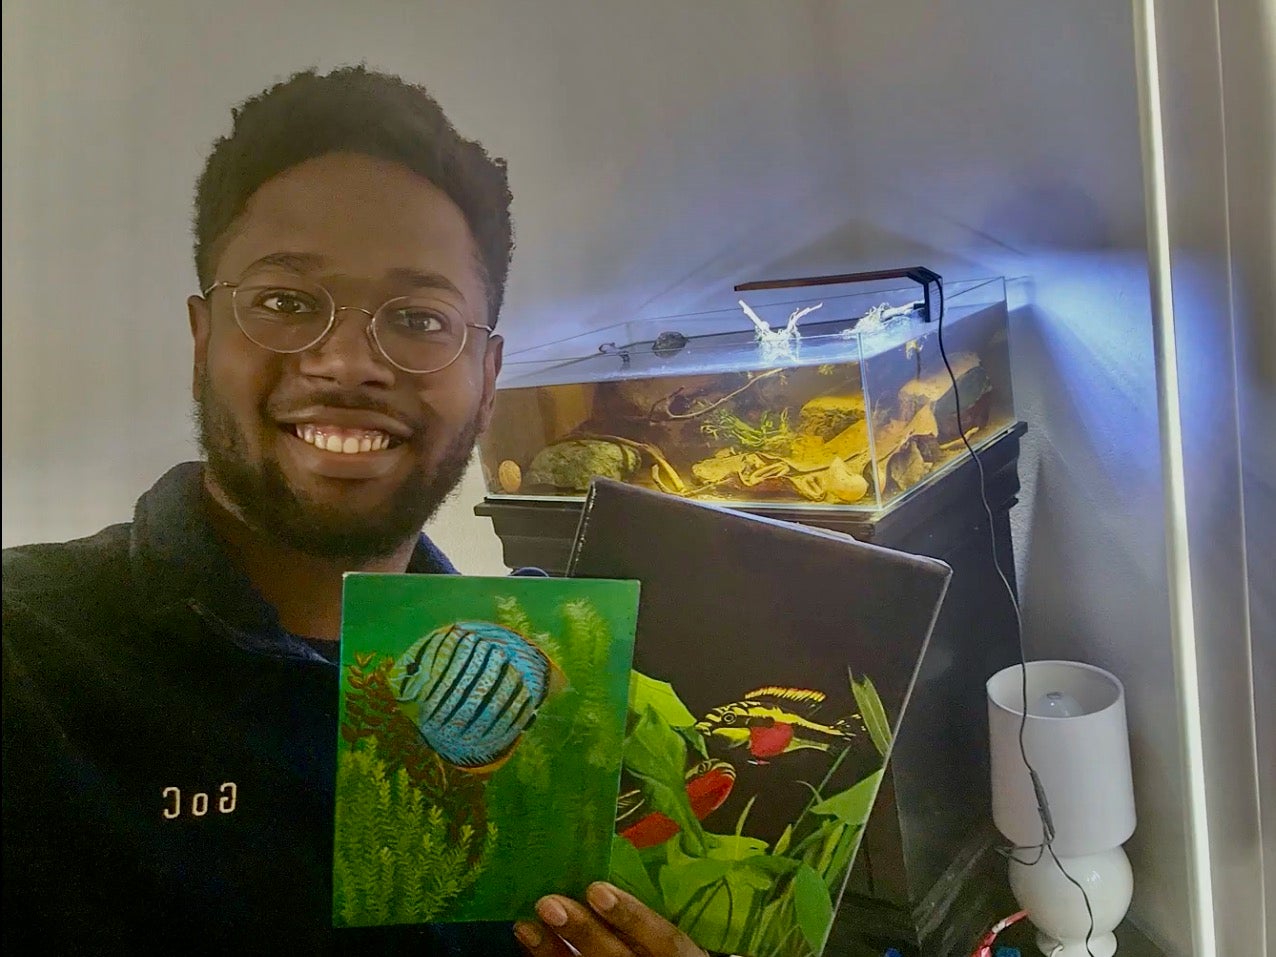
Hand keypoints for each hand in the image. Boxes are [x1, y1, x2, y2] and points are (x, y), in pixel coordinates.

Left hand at [514, 882, 708, 956]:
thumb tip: (601, 878)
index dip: (633, 916)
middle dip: (584, 932)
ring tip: (525, 926)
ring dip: (553, 952)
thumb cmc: (659, 946)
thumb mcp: (668, 936)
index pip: (665, 940)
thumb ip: (648, 917)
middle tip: (549, 904)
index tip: (598, 890)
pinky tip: (528, 945)